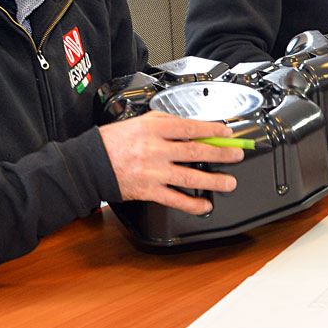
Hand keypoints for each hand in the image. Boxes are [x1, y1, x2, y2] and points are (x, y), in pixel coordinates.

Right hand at [97, 112, 244, 214]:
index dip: (212, 130)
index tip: (227, 133)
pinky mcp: (148, 190)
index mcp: (153, 130)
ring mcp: (153, 172)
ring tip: (229, 182)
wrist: (90, 164)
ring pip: (189, 176)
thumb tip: (192, 126)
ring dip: (213, 180)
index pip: (190, 128)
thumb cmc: (113, 142)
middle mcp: (155, 150)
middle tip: (237, 155)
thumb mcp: (139, 122)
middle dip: (221, 154)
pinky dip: (192, 204)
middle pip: (195, 151)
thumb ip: (165, 122)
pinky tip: (204, 205)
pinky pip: (174, 198)